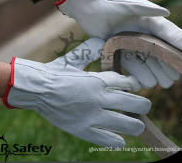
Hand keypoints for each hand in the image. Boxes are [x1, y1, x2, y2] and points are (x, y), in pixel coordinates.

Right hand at [2, 38, 150, 147]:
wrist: (37, 89)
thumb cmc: (55, 72)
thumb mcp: (73, 58)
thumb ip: (89, 50)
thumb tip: (102, 41)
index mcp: (97, 80)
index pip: (126, 82)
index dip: (134, 84)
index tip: (135, 86)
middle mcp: (98, 98)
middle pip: (132, 103)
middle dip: (143, 104)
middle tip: (145, 106)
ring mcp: (91, 116)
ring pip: (124, 123)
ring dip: (135, 125)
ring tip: (139, 125)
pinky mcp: (82, 129)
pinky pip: (105, 139)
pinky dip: (115, 141)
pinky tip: (120, 140)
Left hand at [56, 0, 181, 88]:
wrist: (88, 9)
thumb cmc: (109, 4)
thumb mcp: (130, 6)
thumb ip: (148, 9)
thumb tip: (168, 13)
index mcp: (148, 22)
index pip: (167, 37)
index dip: (176, 50)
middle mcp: (141, 33)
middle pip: (157, 52)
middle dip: (165, 66)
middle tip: (170, 80)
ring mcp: (130, 42)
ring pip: (145, 60)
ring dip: (153, 72)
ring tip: (160, 84)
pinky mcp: (119, 49)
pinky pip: (131, 63)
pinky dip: (137, 72)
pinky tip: (144, 82)